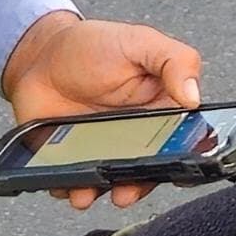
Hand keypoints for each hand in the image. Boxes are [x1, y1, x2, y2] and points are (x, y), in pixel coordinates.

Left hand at [0, 9, 207, 209]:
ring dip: (100, 192)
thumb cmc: (93, 45)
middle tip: (125, 191)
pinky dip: (68, 188)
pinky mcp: (73, 158)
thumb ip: (175, 61)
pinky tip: (64, 183)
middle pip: (147, 171)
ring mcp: (104, 150)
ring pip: (110, 183)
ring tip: (87, 193)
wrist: (41, 54)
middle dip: (136, 186)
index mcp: (161, 109)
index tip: (173, 170)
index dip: (181, 160)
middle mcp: (136, 135)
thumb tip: (194, 96)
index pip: (181, 142)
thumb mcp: (141, 43)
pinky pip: (74, 183)